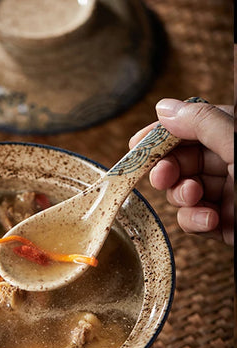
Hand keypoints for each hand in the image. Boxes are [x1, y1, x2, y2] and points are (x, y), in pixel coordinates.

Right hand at [129, 98, 233, 244]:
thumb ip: (203, 124)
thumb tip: (164, 107)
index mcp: (235, 137)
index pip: (191, 127)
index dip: (162, 134)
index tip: (137, 143)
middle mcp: (230, 164)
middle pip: (181, 161)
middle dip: (167, 170)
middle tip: (162, 176)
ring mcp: (226, 194)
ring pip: (182, 192)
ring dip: (181, 197)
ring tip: (194, 197)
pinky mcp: (223, 223)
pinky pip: (193, 219)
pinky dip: (194, 221)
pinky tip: (210, 220)